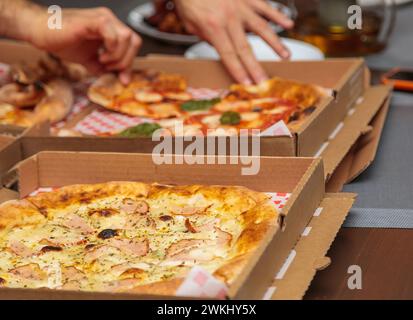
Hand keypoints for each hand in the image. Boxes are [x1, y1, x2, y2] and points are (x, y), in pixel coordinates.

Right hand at [29, 7, 141, 83]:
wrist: (40, 31)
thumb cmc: (61, 40)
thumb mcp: (88, 59)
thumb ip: (103, 68)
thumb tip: (118, 79)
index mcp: (111, 28)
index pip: (133, 44)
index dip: (130, 62)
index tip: (122, 78)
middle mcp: (110, 20)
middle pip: (134, 41)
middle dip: (126, 61)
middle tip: (109, 68)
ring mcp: (102, 19)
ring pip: (127, 37)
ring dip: (118, 56)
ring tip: (103, 61)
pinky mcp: (93, 21)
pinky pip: (113, 34)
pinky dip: (111, 49)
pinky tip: (100, 56)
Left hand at [174, 0, 293, 83]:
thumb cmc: (189, 0)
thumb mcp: (190, 23)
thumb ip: (206, 38)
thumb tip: (220, 48)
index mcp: (213, 27)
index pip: (228, 55)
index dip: (238, 70)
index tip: (246, 83)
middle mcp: (229, 18)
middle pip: (245, 48)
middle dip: (255, 67)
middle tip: (264, 81)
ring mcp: (241, 7)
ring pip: (262, 28)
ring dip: (275, 44)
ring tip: (286, 56)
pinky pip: (265, 7)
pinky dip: (278, 16)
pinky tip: (289, 24)